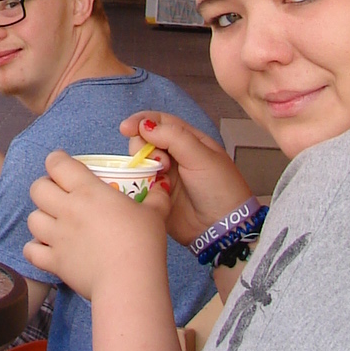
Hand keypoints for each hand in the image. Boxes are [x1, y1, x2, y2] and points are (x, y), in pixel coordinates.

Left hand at [25, 151, 169, 301]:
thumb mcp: (154, 214)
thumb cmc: (143, 244)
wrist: (129, 282)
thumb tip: (161, 188)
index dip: (56, 160)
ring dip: (40, 217)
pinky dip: (35, 248)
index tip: (62, 163)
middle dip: (45, 187)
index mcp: (88, 191)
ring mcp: (58, 236)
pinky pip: (31, 250)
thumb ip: (156, 198)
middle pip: (38, 188)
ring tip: (53, 221)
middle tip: (58, 193)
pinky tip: (47, 247)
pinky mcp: (55, 261)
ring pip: (32, 218)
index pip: (58, 164)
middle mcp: (68, 210)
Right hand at [121, 111, 251, 245]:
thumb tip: (145, 125)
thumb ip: (174, 137)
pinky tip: (146, 189)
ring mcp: (164, 176)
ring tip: (157, 178)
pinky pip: (137, 184)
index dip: (141, 122)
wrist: (223, 228)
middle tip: (160, 163)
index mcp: (188, 141)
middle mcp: (174, 156)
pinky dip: (136, 183)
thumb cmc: (220, 188)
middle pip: (145, 141)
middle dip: (143, 147)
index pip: (160, 122)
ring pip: (139, 162)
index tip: (126, 128)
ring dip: (141, 166)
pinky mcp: (156, 195)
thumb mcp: (201, 157)